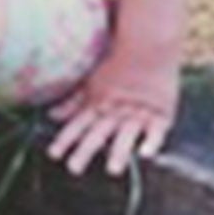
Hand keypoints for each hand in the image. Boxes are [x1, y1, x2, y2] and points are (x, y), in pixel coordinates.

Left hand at [46, 51, 179, 176]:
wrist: (149, 44)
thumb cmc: (117, 65)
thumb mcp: (91, 82)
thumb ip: (72, 101)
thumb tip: (51, 115)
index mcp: (98, 104)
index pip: (78, 124)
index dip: (65, 139)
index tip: (53, 154)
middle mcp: (116, 110)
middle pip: (98, 133)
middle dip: (86, 151)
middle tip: (74, 169)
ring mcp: (139, 113)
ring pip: (125, 135)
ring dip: (118, 152)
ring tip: (112, 170)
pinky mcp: (162, 114)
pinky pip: (157, 131)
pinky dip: (152, 142)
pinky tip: (146, 154)